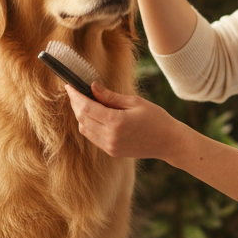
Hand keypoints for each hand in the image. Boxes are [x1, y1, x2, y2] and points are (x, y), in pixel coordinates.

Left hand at [65, 82, 180, 161]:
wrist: (168, 142)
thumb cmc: (156, 118)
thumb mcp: (134, 102)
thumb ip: (110, 96)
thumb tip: (92, 86)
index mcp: (116, 122)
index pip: (86, 108)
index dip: (75, 96)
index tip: (69, 86)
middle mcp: (110, 137)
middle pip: (82, 119)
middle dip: (75, 104)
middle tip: (74, 91)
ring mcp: (110, 147)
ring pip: (84, 129)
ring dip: (80, 115)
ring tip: (84, 102)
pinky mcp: (112, 152)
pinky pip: (92, 137)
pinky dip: (88, 125)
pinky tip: (93, 115)